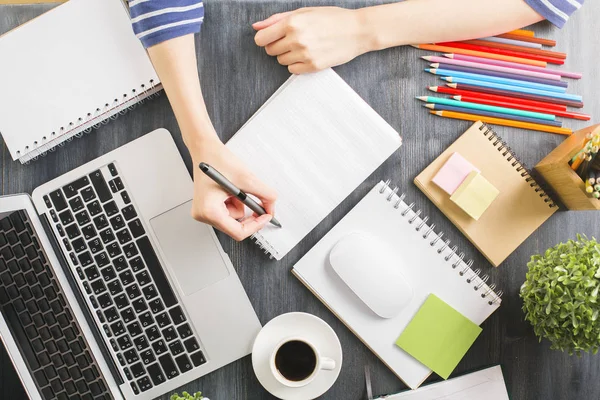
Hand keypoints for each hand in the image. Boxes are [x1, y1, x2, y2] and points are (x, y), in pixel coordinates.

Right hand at [190, 136, 277, 240]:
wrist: (205, 148)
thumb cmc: (217, 160)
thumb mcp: (247, 178)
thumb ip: (264, 195)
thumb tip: (272, 207)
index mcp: (209, 211)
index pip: (238, 232)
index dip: (256, 225)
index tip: (266, 217)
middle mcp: (203, 214)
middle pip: (235, 226)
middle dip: (248, 212)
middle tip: (259, 203)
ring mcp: (204, 211)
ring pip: (233, 218)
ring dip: (240, 204)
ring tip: (236, 188)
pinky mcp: (208, 206)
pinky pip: (228, 210)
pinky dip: (235, 201)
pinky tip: (230, 189)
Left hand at [253, 7, 372, 73]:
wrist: (357, 31)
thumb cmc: (332, 18)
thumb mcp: (304, 11)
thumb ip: (277, 19)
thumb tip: (257, 26)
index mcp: (292, 23)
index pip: (261, 38)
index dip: (264, 38)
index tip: (272, 38)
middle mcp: (297, 39)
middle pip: (270, 50)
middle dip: (277, 46)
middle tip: (293, 40)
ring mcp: (305, 54)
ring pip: (281, 61)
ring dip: (288, 55)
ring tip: (304, 46)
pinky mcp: (313, 66)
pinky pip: (292, 70)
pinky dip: (297, 64)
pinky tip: (308, 55)